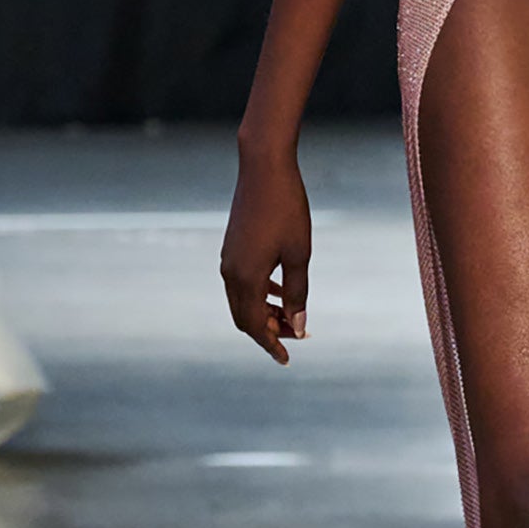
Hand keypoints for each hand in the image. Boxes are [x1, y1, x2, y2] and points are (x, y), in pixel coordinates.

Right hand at [221, 145, 311, 364]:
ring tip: (293, 316)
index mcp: (246, 278)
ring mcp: (228, 259)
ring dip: (266, 313)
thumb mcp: (300, 254)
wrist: (264, 168)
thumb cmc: (287, 209)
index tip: (288, 359)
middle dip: (269, 332)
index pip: (255, 326)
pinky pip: (242, 282)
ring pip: (243, 301)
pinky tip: (281, 290)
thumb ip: (298, 293)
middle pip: (245, 318)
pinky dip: (260, 293)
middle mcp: (230, 273)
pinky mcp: (232, 247)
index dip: (272, 345)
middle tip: (296, 337)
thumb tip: (298, 326)